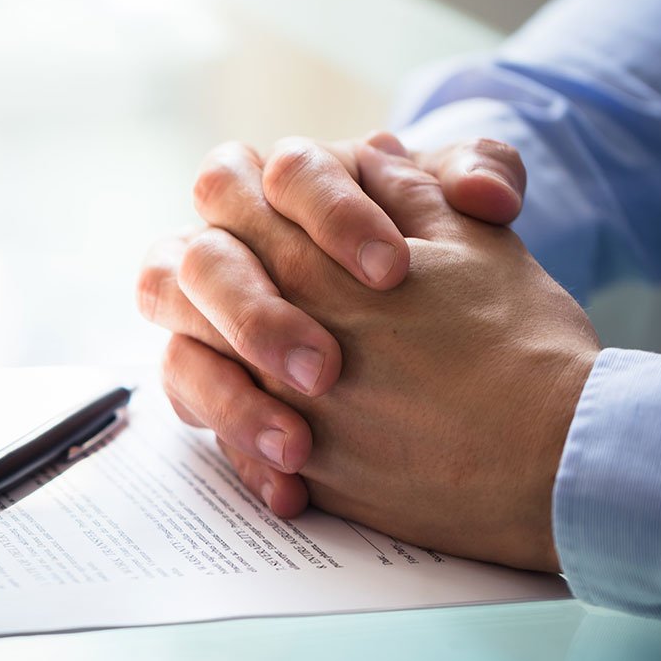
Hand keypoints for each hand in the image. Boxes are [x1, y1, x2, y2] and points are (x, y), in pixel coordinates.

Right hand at [137, 134, 526, 515]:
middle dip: (256, 315)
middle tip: (323, 372)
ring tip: (296, 444)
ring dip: (227, 393)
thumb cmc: (443, 265)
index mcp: (289, 181)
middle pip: (201, 257)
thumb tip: (485, 198)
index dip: (328, 216)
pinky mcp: (210, 378)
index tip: (393, 272)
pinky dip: (239, 450)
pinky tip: (291, 487)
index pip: (281, 173)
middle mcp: (231, 240)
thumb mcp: (472, 215)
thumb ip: (485, 175)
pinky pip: (193, 409)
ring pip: (175, 342)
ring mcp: (207, 313)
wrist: (446, 347)